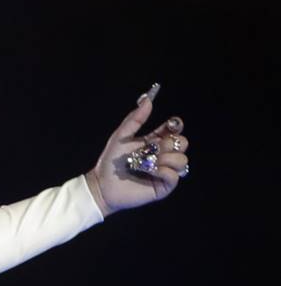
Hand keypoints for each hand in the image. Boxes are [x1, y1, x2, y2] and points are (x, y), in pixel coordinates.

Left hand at [85, 94, 189, 215]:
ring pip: (182, 159)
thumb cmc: (111, 161)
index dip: (176, 125)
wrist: (103, 184)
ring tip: (148, 163)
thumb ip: (135, 119)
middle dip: (169, 143)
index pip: (174, 130)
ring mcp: (165, 171)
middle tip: (152, 149)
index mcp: (155, 141)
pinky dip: (163, 171)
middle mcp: (163, 155)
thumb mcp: (121, 136)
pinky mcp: (164, 186)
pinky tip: (150, 172)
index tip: (170, 124)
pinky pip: (175, 175)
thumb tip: (148, 99)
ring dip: (165, 159)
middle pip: (183, 143)